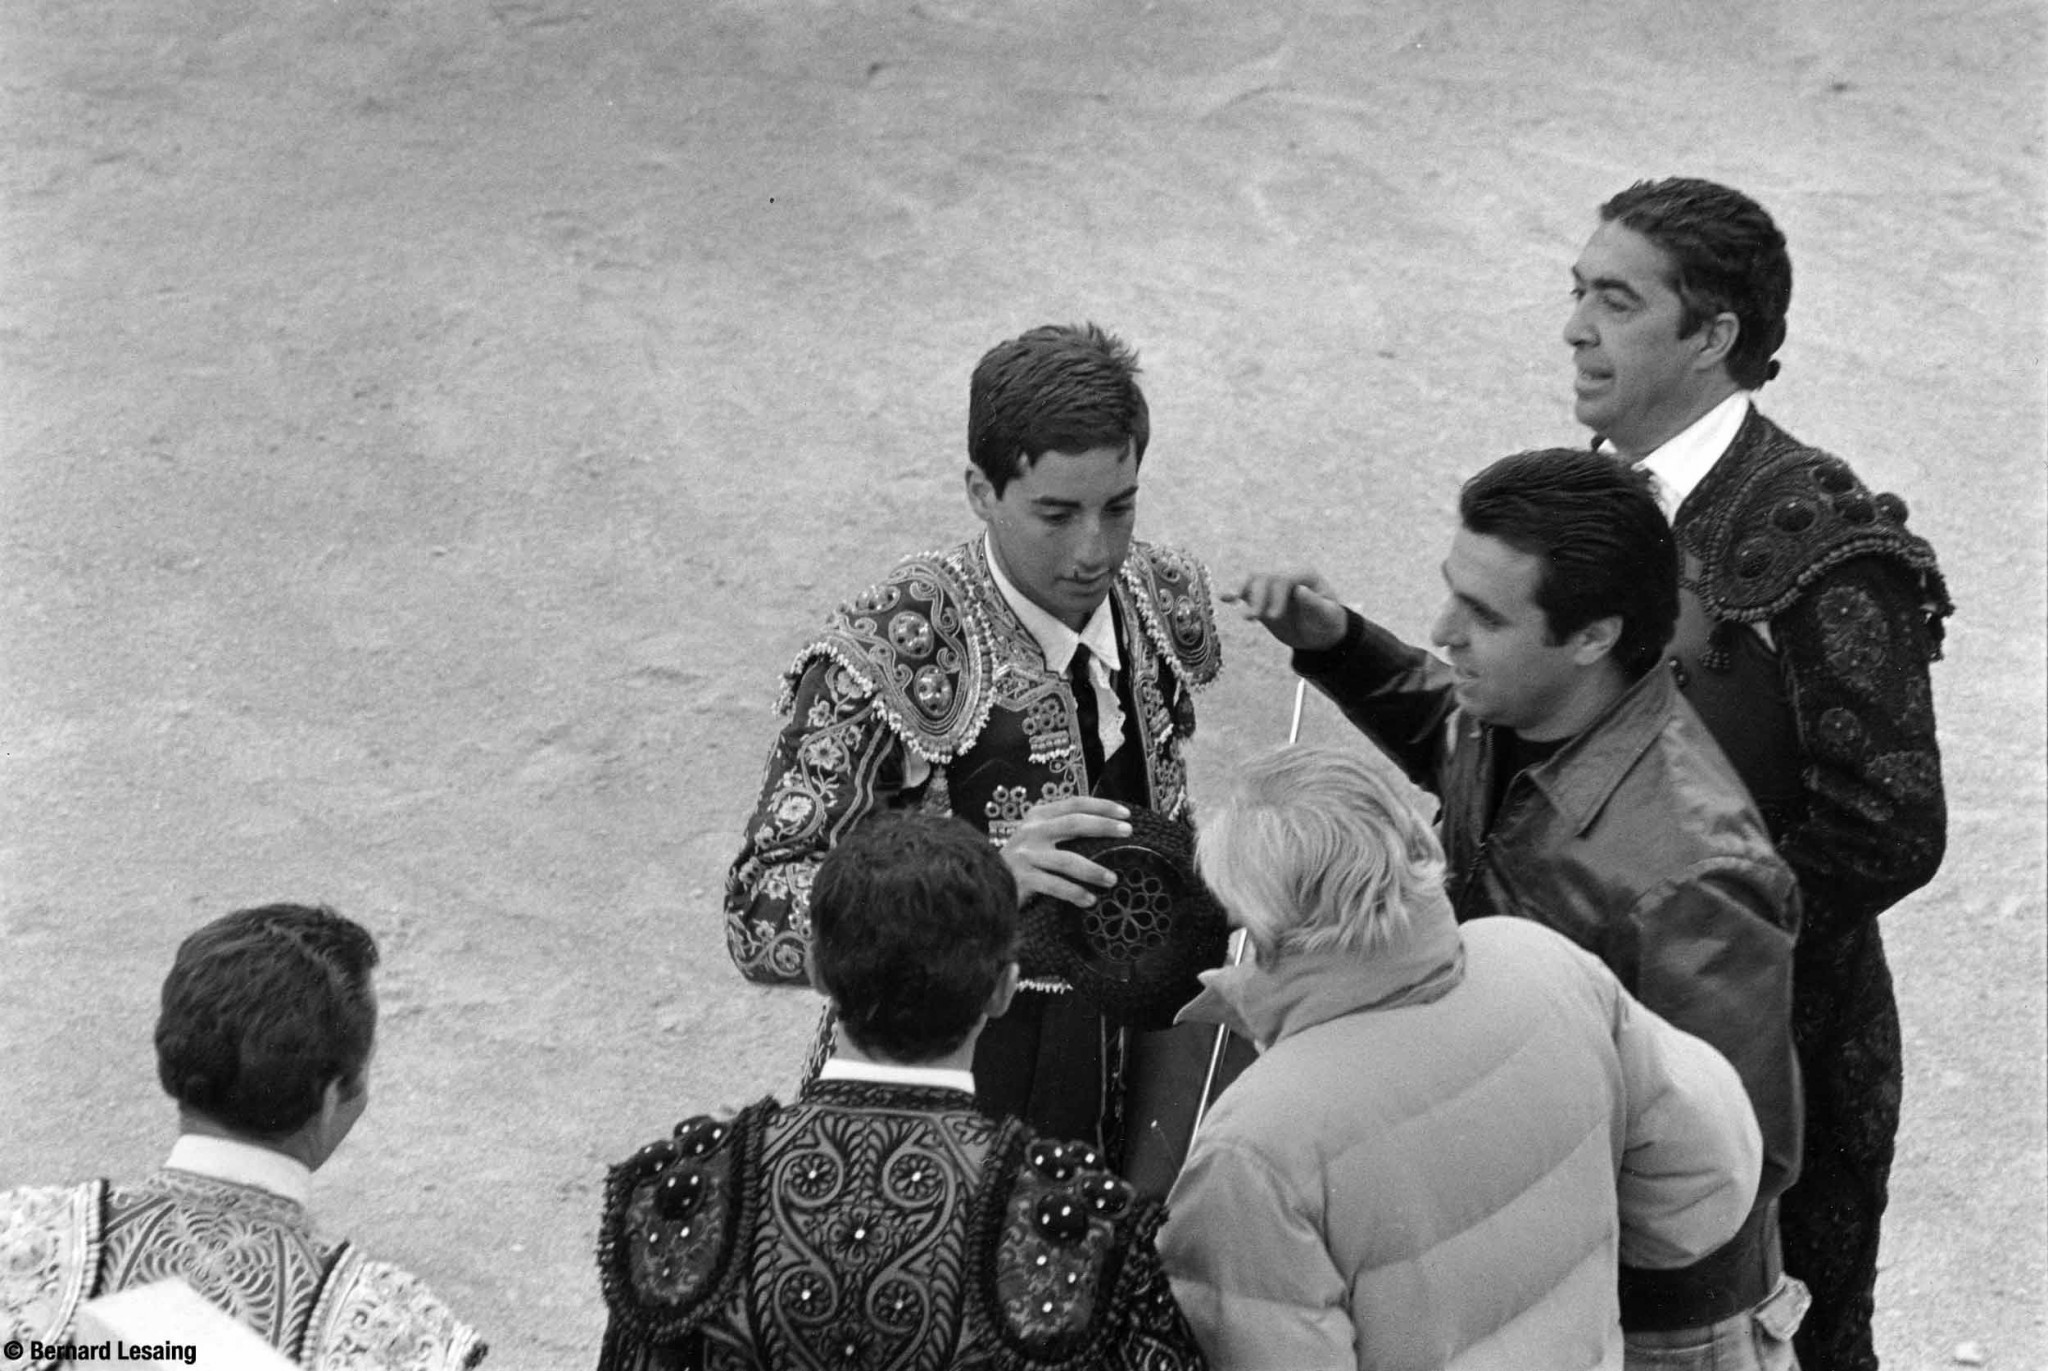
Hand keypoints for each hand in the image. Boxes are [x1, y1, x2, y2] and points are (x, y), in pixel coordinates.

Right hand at [1002, 796, 1130, 907]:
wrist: (985, 880)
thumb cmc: (1021, 860)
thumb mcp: (1037, 837)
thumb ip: (1061, 829)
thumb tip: (1106, 830)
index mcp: (1038, 816)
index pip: (1074, 803)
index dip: (1101, 806)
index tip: (1125, 812)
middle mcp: (1031, 830)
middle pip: (1074, 824)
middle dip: (1104, 826)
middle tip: (1128, 833)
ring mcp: (1026, 854)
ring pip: (1067, 860)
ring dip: (1093, 869)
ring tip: (1113, 879)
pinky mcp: (1021, 878)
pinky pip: (1054, 885)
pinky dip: (1075, 893)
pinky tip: (1089, 900)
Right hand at [1223, 570, 1349, 651]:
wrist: (1319, 634)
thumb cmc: (1327, 622)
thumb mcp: (1327, 616)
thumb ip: (1315, 604)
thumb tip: (1300, 590)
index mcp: (1303, 574)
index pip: (1282, 578)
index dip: (1274, 596)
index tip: (1273, 617)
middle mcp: (1286, 575)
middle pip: (1264, 577)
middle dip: (1256, 597)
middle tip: (1253, 618)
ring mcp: (1272, 585)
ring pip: (1252, 580)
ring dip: (1241, 590)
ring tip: (1231, 601)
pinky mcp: (1261, 597)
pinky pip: (1245, 590)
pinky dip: (1234, 592)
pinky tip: (1224, 597)